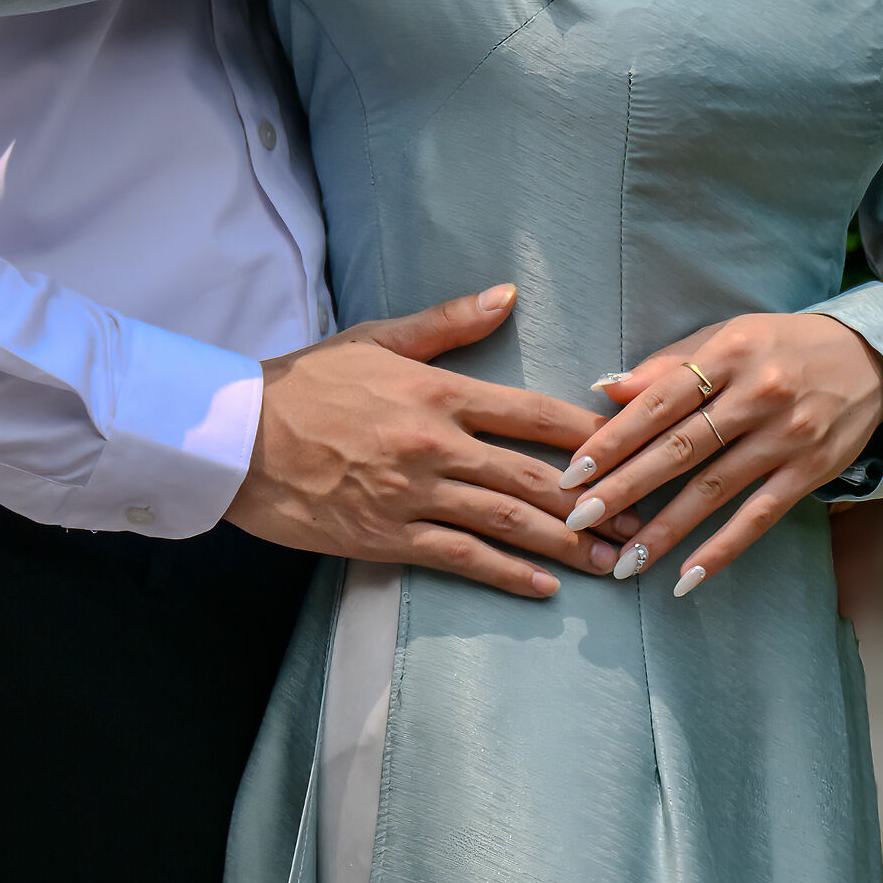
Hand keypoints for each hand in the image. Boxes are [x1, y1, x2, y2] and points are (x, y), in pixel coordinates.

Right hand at [225, 285, 643, 599]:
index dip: (589, 433)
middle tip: (644, 519)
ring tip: (613, 563)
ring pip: (507, 521)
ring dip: (566, 545)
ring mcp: (413, 494)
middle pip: (533, 475)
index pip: (532, 413)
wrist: (238, 435)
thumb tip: (508, 294)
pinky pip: (459, 558)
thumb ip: (448, 322)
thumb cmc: (307, 380)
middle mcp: (436, 445)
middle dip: (595, 502)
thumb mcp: (378, 337)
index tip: (633, 447)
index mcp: (438, 392)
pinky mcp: (387, 536)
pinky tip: (542, 588)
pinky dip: (505, 573)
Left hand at [557, 313, 882, 596]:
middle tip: (579, 518)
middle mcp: (757, 395)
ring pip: (713, 490)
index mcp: (730, 353)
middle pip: (679, 448)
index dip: (614, 438)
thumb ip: (668, 364)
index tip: (573, 470)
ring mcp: (786, 437)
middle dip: (624, 487)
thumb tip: (606, 389)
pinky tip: (686, 578)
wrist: (870, 359)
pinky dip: (721, 550)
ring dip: (664, 530)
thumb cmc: (780, 345)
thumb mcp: (727, 336)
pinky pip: (758, 518)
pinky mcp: (810, 472)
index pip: (659, 401)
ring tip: (623, 562)